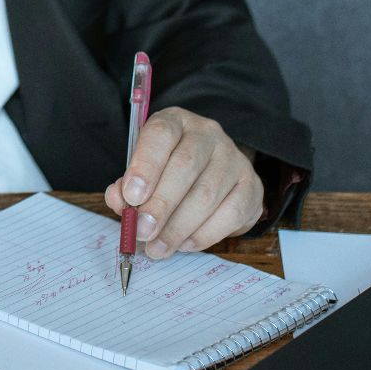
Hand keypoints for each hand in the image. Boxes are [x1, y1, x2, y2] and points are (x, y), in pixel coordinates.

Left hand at [103, 107, 261, 260]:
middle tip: (142, 231)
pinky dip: (203, 235)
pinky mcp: (252, 186)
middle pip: (185, 166)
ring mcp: (234, 158)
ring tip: (158, 247)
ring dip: (178, 227)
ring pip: (207, 194)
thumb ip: (127, 186)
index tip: (131, 197)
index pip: (161, 134)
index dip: (145, 165)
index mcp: (176, 122)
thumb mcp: (144, 170)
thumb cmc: (169, 171)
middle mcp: (208, 134)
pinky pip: (230, 214)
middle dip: (161, 204)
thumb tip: (119, 201)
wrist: (213, 174)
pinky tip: (184, 244)